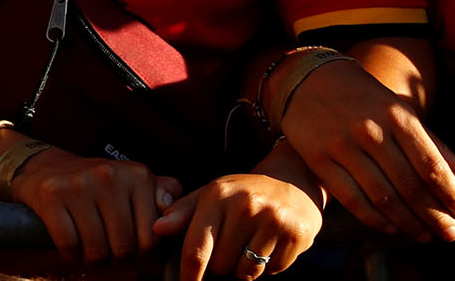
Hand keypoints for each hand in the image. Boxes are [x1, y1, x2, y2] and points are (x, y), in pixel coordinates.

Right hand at [5, 142, 180, 265]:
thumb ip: (165, 193)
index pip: (151, 238)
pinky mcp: (51, 195)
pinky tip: (73, 248)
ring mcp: (78, 184)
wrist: (47, 167)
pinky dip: (71, 256)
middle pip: (124, 248)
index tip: (134, 252)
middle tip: (111, 252)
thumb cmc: (100, 184)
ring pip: (97, 251)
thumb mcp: (136, 182)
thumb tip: (171, 212)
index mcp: (137, 175)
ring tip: (92, 249)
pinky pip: (69, 246)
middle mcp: (109, 175)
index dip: (144, 255)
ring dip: (94, 260)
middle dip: (118, 259)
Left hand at [154, 163, 322, 280]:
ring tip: (251, 242)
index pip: (196, 248)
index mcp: (217, 195)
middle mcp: (245, 206)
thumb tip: (158, 229)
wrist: (292, 182)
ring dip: (245, 267)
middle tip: (233, 243)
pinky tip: (270, 243)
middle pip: (220, 265)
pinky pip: (272, 271)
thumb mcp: (211, 195)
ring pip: (245, 272)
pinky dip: (269, 265)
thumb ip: (183, 212)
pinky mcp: (296, 236)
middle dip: (222, 262)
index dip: (189, 274)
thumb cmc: (242, 194)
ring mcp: (273, 221)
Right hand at [276, 54, 454, 240]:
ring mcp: (342, 146)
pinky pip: (352, 199)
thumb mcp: (400, 111)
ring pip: (383, 197)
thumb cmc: (364, 98)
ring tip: (424, 235)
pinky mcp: (319, 159)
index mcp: (397, 116)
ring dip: (408, 223)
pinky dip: (375, 219)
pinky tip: (390, 226)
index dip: (451, 194)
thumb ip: (434, 144)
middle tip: (450, 234)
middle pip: (410, 186)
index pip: (431, 165)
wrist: (309, 78)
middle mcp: (371, 131)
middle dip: (434, 216)